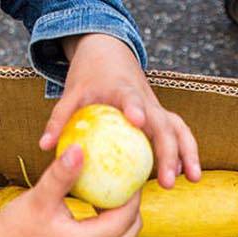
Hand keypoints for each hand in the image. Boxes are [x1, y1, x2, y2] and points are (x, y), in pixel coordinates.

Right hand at [0, 144, 140, 236]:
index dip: (134, 193)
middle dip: (133, 205)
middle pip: (132, 229)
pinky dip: (113, 226)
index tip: (132, 169)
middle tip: (126, 179)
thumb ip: (62, 174)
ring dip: (124, 216)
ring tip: (114, 190)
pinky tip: (99, 205)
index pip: (127, 216)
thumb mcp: (40, 197)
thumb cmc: (16, 225)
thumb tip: (80, 148)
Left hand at [39, 33, 200, 189]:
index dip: (135, 108)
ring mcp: (157, 107)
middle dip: (169, 151)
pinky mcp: (161, 115)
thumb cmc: (88, 78)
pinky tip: (186, 175)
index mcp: (121, 89)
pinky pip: (178, 133)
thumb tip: (45, 147)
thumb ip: (59, 119)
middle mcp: (145, 99)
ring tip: (192, 179)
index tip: (138, 122)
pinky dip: (185, 152)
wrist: (109, 55)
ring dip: (188, 153)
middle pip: (164, 123)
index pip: (130, 98)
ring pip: (179, 128)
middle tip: (168, 181)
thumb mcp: (70, 95)